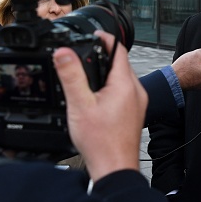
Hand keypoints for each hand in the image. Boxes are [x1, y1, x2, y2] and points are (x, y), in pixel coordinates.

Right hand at [53, 31, 146, 181]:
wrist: (114, 167)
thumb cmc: (101, 142)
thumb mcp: (79, 105)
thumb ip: (71, 76)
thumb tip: (63, 53)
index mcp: (124, 84)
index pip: (119, 50)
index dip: (105, 38)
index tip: (94, 34)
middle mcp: (135, 91)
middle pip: (120, 63)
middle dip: (104, 55)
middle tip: (86, 53)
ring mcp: (137, 103)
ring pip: (122, 78)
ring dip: (107, 72)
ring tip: (88, 73)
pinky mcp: (134, 113)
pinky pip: (124, 91)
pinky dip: (111, 87)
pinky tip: (97, 96)